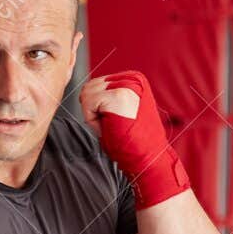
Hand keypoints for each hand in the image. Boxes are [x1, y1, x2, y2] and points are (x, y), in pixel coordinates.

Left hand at [80, 71, 189, 207]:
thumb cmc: (131, 137)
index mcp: (133, 78)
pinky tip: (111, 126)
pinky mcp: (119, 95)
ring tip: (113, 124)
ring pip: (86, 94)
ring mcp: (127, 85)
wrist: (148, 155)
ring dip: (93, 114)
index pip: (94, 84)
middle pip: (88, 87)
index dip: (96, 106)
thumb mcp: (119, 108)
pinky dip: (92, 120)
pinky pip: (87, 103)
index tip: (115, 118)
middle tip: (113, 123)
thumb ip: (106, 94)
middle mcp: (132, 78)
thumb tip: (84, 89)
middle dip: (93, 109)